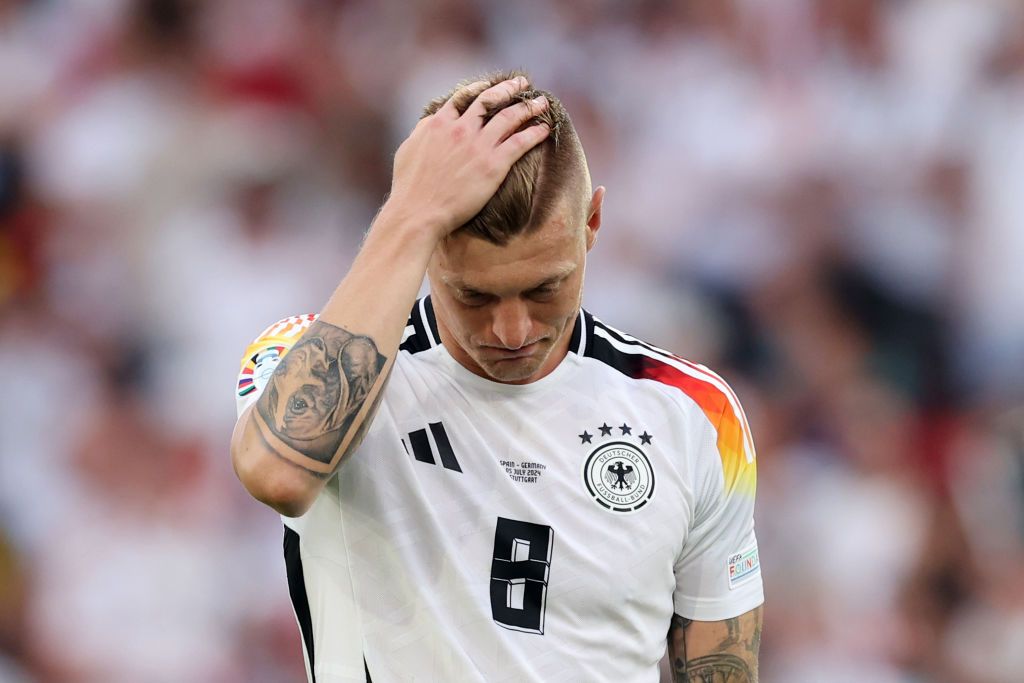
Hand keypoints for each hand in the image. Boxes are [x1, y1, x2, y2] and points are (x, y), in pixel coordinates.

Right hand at [384, 76, 549, 239]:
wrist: (419, 211)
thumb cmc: (409, 187)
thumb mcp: (408, 150)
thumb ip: (422, 131)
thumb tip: (432, 121)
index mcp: (439, 123)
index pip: (463, 97)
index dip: (480, 89)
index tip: (491, 86)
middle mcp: (461, 129)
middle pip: (490, 100)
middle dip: (509, 89)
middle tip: (523, 83)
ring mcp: (478, 146)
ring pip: (510, 117)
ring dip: (528, 107)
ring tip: (542, 102)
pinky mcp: (494, 164)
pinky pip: (520, 142)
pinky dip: (535, 133)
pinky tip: (545, 128)